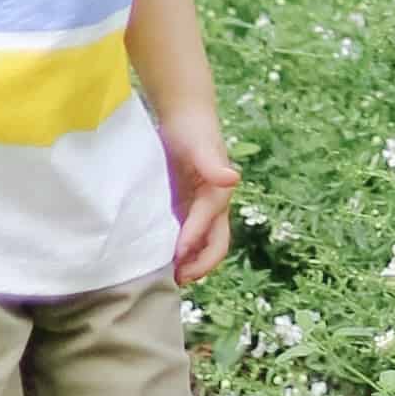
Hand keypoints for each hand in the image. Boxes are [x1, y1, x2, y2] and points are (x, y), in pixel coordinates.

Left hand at [157, 102, 239, 288]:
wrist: (184, 117)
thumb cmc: (193, 128)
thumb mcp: (201, 144)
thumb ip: (214, 163)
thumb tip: (233, 178)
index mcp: (219, 194)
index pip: (208, 224)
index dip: (193, 241)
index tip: (176, 257)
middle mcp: (214, 207)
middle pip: (216, 244)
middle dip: (201, 264)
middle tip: (179, 278)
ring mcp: (200, 210)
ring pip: (202, 245)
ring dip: (191, 263)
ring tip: (170, 276)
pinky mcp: (186, 209)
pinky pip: (186, 237)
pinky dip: (178, 252)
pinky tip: (161, 259)